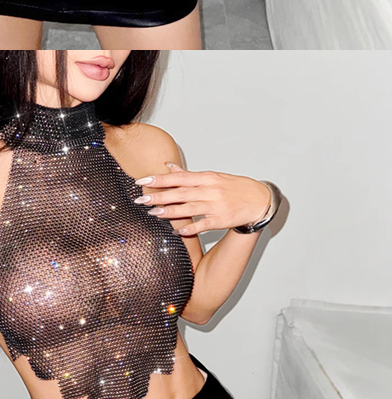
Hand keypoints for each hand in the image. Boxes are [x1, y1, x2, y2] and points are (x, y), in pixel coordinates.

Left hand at [136, 170, 272, 235]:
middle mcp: (209, 190)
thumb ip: (188, 175)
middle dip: (159, 196)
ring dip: (170, 211)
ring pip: (189, 208)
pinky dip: (191, 228)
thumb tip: (168, 167)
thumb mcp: (212, 177)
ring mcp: (215, 206)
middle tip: (141, 200)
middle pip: (180, 193)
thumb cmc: (234, 187)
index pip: (178, 177)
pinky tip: (178, 231)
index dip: (159, 179)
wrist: (258, 199)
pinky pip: (203, 225)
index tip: (142, 181)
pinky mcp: (221, 220)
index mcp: (206, 178)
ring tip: (153, 213)